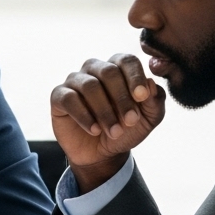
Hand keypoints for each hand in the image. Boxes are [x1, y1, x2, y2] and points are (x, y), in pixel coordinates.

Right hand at [51, 54, 165, 191]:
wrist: (102, 153)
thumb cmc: (126, 130)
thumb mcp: (148, 119)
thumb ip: (155, 101)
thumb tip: (150, 84)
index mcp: (118, 68)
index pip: (126, 60)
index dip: (135, 77)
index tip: (142, 98)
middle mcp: (95, 69)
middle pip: (108, 71)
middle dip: (122, 98)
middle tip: (130, 121)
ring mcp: (75, 81)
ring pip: (89, 86)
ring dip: (105, 111)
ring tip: (114, 131)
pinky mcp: (59, 96)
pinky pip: (69, 99)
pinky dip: (84, 116)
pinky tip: (94, 130)